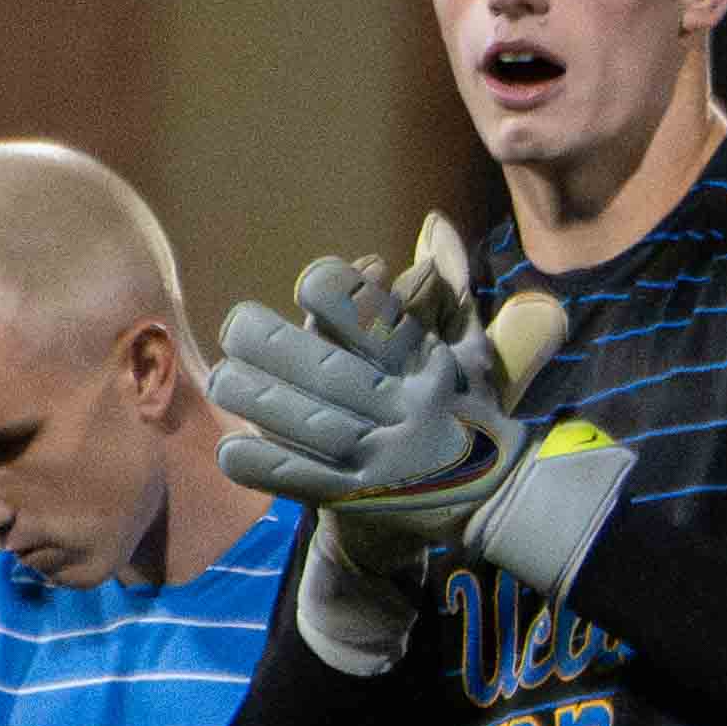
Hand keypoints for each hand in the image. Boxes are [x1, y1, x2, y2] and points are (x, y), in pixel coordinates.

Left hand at [208, 223, 579, 568]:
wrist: (502, 500)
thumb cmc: (473, 412)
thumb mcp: (471, 351)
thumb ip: (446, 290)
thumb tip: (437, 225)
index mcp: (432, 370)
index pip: (381, 325)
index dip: (339, 297)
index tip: (309, 282)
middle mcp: (408, 412)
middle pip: (328, 373)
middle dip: (272, 345)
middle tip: (237, 326)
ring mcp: (383, 458)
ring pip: (305, 424)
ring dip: (255, 398)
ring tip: (224, 379)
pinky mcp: (360, 498)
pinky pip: (300, 479)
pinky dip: (261, 464)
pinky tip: (231, 447)